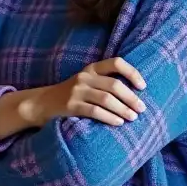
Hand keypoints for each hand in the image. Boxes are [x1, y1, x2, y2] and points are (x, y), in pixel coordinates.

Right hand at [28, 58, 147, 127]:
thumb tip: (136, 93)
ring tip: (133, 117)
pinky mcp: (71, 106)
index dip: (132, 73)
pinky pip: (95, 111)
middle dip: (131, 98)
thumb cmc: (73, 94)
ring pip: (106, 99)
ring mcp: (77, 91)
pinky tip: (119, 123)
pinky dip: (110, 117)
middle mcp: (84, 77)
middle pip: (114, 85)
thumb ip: (105, 82)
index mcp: (91, 68)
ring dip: (123, 109)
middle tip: (142, 108)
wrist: (43, 103)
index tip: (143, 86)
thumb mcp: (87, 81)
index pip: (116, 63)